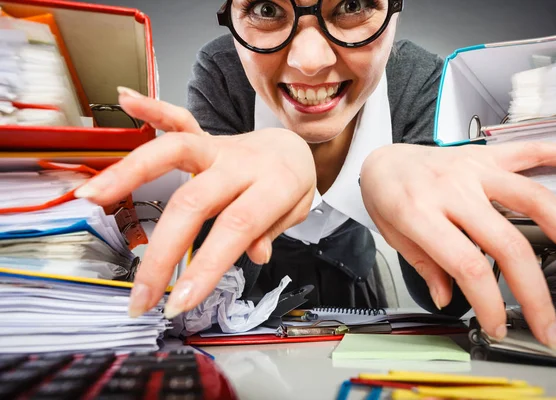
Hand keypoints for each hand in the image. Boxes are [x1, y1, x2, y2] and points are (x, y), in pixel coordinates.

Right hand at [76, 87, 315, 318]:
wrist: (293, 146)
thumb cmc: (291, 185)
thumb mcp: (294, 212)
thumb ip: (271, 230)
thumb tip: (254, 254)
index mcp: (272, 185)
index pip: (236, 227)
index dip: (206, 267)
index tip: (179, 303)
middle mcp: (241, 163)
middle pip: (194, 201)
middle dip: (162, 251)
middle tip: (139, 295)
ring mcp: (219, 146)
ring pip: (174, 151)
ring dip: (131, 172)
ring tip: (92, 197)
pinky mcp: (204, 137)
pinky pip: (179, 119)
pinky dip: (153, 109)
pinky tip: (126, 99)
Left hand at [360, 142, 555, 349]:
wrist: (382, 158)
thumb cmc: (385, 197)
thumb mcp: (393, 237)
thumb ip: (425, 266)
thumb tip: (448, 300)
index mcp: (420, 213)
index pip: (467, 264)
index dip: (488, 302)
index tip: (498, 327)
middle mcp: (453, 189)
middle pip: (507, 242)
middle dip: (534, 291)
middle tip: (551, 327)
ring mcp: (474, 169)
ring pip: (533, 199)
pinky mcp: (487, 155)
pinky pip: (531, 152)